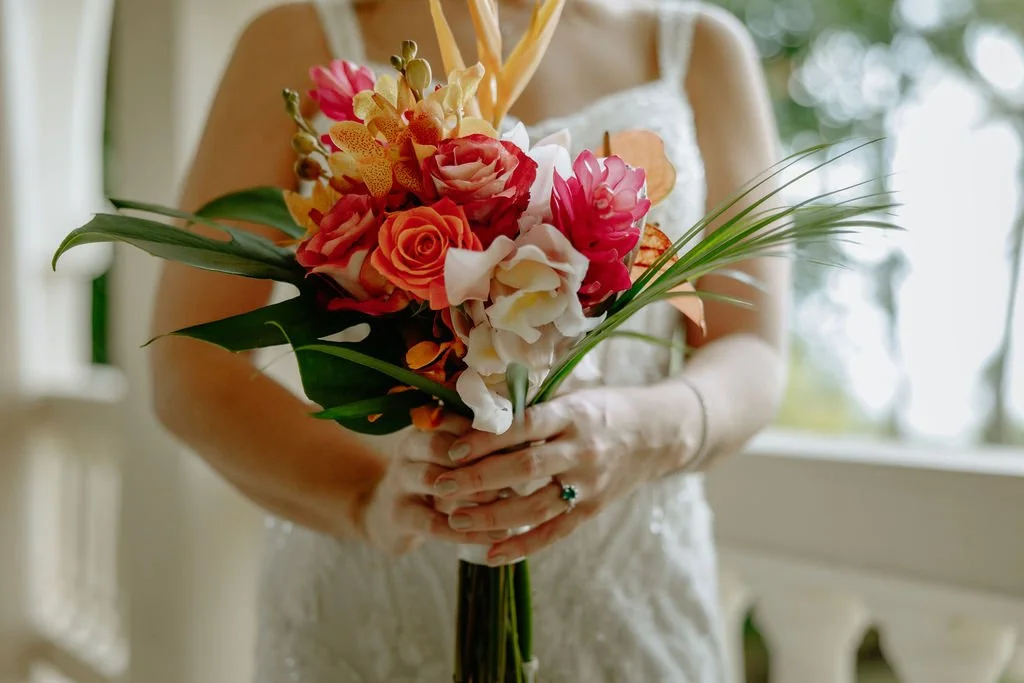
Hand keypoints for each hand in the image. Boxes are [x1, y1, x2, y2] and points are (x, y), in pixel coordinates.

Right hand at [361, 415, 511, 555]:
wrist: (390, 514)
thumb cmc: (440, 479)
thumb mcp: (459, 457)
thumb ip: (488, 447)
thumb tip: (533, 441)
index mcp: (428, 425)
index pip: (457, 418)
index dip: (491, 432)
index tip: (525, 442)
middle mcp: (409, 446)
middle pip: (442, 445)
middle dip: (482, 461)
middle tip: (518, 474)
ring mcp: (400, 479)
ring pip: (436, 480)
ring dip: (476, 493)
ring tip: (509, 504)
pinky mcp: (398, 514)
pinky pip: (433, 522)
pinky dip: (468, 531)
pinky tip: (497, 535)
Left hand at [432, 388, 687, 564]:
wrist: (658, 433)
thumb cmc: (604, 408)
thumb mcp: (573, 393)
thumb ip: (532, 404)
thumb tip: (475, 407)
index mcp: (574, 415)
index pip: (525, 426)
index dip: (488, 439)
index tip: (454, 448)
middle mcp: (582, 451)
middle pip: (526, 469)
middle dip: (480, 479)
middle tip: (442, 485)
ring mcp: (589, 484)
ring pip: (536, 507)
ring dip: (493, 516)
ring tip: (456, 519)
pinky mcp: (592, 510)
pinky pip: (553, 533)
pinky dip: (521, 546)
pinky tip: (490, 554)